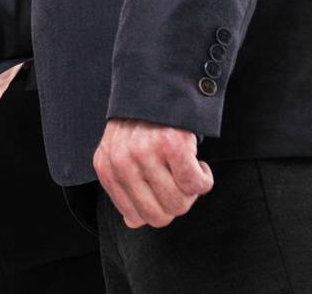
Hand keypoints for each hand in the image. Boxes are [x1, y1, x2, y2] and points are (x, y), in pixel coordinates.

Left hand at [94, 118, 213, 227]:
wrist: (157, 87)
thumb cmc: (141, 127)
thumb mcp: (121, 155)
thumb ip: (125, 189)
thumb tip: (134, 223)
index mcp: (107, 167)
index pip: (136, 216)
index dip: (157, 209)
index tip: (163, 190)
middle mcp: (122, 161)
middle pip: (161, 215)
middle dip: (177, 203)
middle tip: (179, 180)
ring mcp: (145, 152)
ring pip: (181, 202)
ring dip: (192, 189)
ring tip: (186, 167)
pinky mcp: (171, 144)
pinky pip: (197, 184)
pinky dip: (204, 177)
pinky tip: (197, 161)